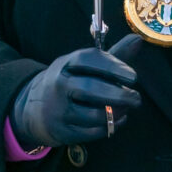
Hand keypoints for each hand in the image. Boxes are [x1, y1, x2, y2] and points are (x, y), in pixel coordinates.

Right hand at [11, 34, 145, 146]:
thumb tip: (138, 39)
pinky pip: (91, 132)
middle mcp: (59, 85)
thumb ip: (112, 56)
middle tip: (136, 98)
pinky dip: (110, 127)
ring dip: (116, 113)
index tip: (133, 77)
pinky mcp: (62, 131)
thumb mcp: (84, 67)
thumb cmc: (69, 83)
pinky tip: (118, 121)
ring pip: (93, 114)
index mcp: (65, 64)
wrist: (33, 108)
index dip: (114, 67)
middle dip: (119, 94)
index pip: (89, 60)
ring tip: (127, 109)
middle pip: (91, 89)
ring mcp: (58, 109)